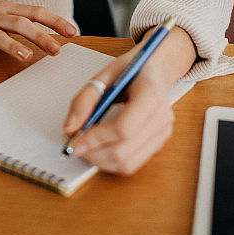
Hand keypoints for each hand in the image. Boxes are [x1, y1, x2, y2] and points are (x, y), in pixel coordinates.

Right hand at [0, 0, 77, 73]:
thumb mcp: (0, 9)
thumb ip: (20, 20)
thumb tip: (48, 32)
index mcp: (6, 10)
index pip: (35, 12)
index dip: (54, 21)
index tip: (72, 31)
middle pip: (20, 24)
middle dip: (39, 36)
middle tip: (56, 50)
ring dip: (11, 45)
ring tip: (25, 56)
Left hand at [61, 53, 174, 175]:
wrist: (155, 70)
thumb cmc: (131, 70)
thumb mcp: (104, 74)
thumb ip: (85, 99)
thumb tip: (70, 129)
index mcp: (151, 93)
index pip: (124, 127)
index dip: (96, 137)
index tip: (75, 139)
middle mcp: (161, 116)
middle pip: (124, 151)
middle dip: (93, 153)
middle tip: (74, 145)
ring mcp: (163, 132)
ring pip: (127, 163)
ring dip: (100, 161)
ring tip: (85, 148)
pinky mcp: (159, 143)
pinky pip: (132, 164)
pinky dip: (110, 162)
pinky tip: (99, 149)